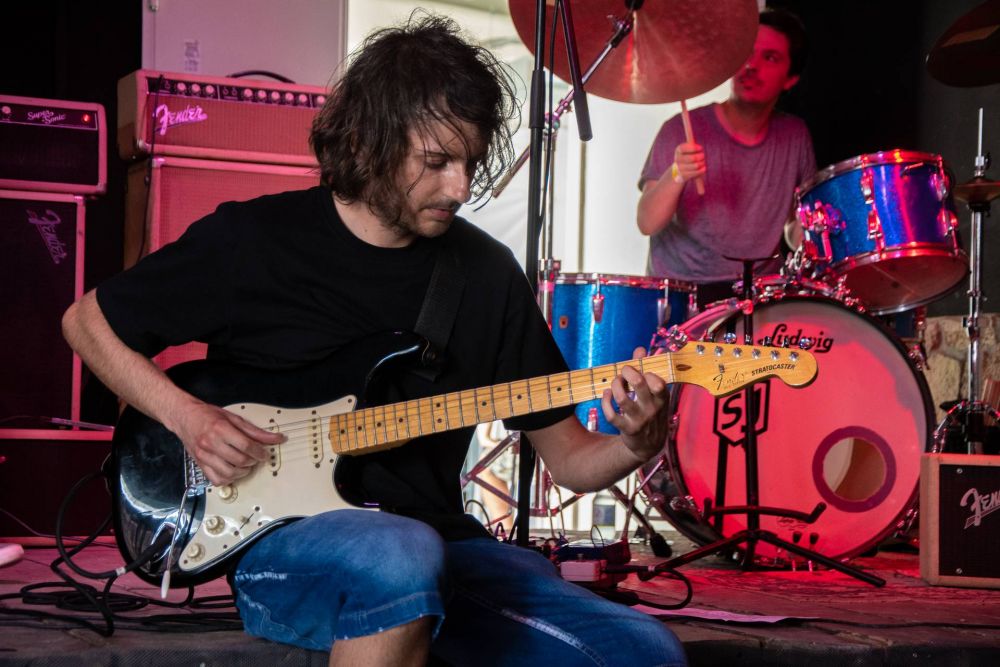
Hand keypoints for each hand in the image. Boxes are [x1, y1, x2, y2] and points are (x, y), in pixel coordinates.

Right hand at [170, 400, 285, 485]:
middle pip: (239, 460)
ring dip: (242, 472)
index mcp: (220, 429)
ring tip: (246, 465)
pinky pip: (216, 479)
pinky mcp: (200, 464)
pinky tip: (233, 471)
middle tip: (256, 458)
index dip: (259, 452)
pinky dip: (228, 479)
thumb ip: (255, 431)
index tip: (264, 454)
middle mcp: (210, 443)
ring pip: (228, 473)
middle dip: (253, 461)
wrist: (185, 417)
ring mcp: (204, 456)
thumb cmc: (208, 415)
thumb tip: (275, 438)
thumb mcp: (234, 418)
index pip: (246, 445)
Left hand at [601, 346, 668, 463]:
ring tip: (615, 382)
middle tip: (624, 371)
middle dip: (628, 372)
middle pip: (639, 384)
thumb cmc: (651, 411)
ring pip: (622, 398)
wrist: (649, 446)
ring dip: (615, 386)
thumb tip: (640, 349)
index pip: (658, 382)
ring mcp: (639, 420)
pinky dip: (605, 401)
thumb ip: (646, 369)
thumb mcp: (655, 393)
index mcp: (662, 398)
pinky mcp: (627, 429)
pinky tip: (607, 394)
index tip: (642, 370)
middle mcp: (652, 409)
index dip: (647, 372)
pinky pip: (611, 414)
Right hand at [671, 142, 705, 183]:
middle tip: (703, 156)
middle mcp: (677, 159)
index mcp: (678, 150)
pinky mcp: (684, 176)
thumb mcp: (689, 148)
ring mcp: (679, 168)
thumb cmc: (689, 156)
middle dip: (701, 156)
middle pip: (693, 158)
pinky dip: (701, 170)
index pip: (683, 148)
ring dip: (702, 163)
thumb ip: (691, 144)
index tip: (701, 148)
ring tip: (703, 162)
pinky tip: (704, 168)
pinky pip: (696, 173)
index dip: (693, 148)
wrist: (682, 170)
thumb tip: (692, 139)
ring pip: (696, 166)